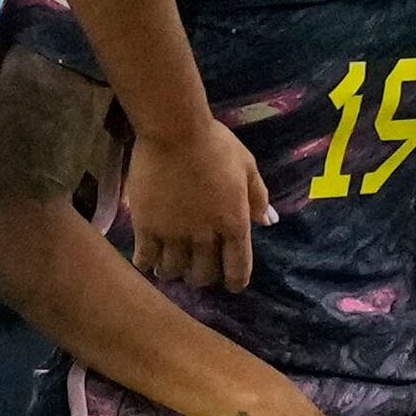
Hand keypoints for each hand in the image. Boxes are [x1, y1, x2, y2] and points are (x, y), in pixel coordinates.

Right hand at [125, 112, 271, 289]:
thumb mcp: (246, 165)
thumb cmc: (214, 143)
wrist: (174, 130)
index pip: (238, 267)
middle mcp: (205, 235)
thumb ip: (258, 196)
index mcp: (234, 222)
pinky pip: (145, 259)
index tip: (231, 284)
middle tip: (196, 270)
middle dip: (202, 276)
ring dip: (174, 272)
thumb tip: (269, 221)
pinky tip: (147, 260)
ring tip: (170, 266)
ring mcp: (174, 233)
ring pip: (174, 270)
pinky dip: (147, 264)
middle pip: (204, 274)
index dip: (235, 281)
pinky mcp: (146, 226)